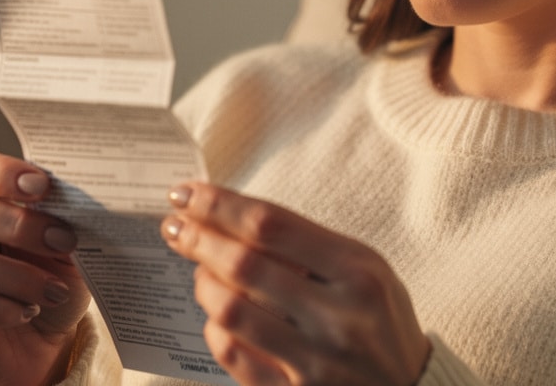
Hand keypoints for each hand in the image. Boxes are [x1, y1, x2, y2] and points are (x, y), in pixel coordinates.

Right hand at [0, 151, 90, 385]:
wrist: (38, 344)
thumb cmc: (46, 281)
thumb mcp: (64, 247)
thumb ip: (64, 218)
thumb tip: (79, 198)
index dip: (4, 173)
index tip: (43, 187)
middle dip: (20, 225)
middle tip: (64, 242)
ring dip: (19, 277)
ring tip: (53, 291)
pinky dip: (1, 309)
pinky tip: (25, 313)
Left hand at [162, 183, 429, 384]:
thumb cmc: (381, 322)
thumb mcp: (367, 271)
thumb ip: (309, 246)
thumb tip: (233, 217)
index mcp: (358, 273)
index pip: (272, 225)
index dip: (220, 205)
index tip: (187, 193)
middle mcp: (337, 317)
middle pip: (244, 264)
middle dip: (197, 238)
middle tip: (174, 225)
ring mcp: (314, 362)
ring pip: (230, 311)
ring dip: (203, 283)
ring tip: (200, 270)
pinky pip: (232, 354)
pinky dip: (214, 327)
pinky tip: (216, 315)